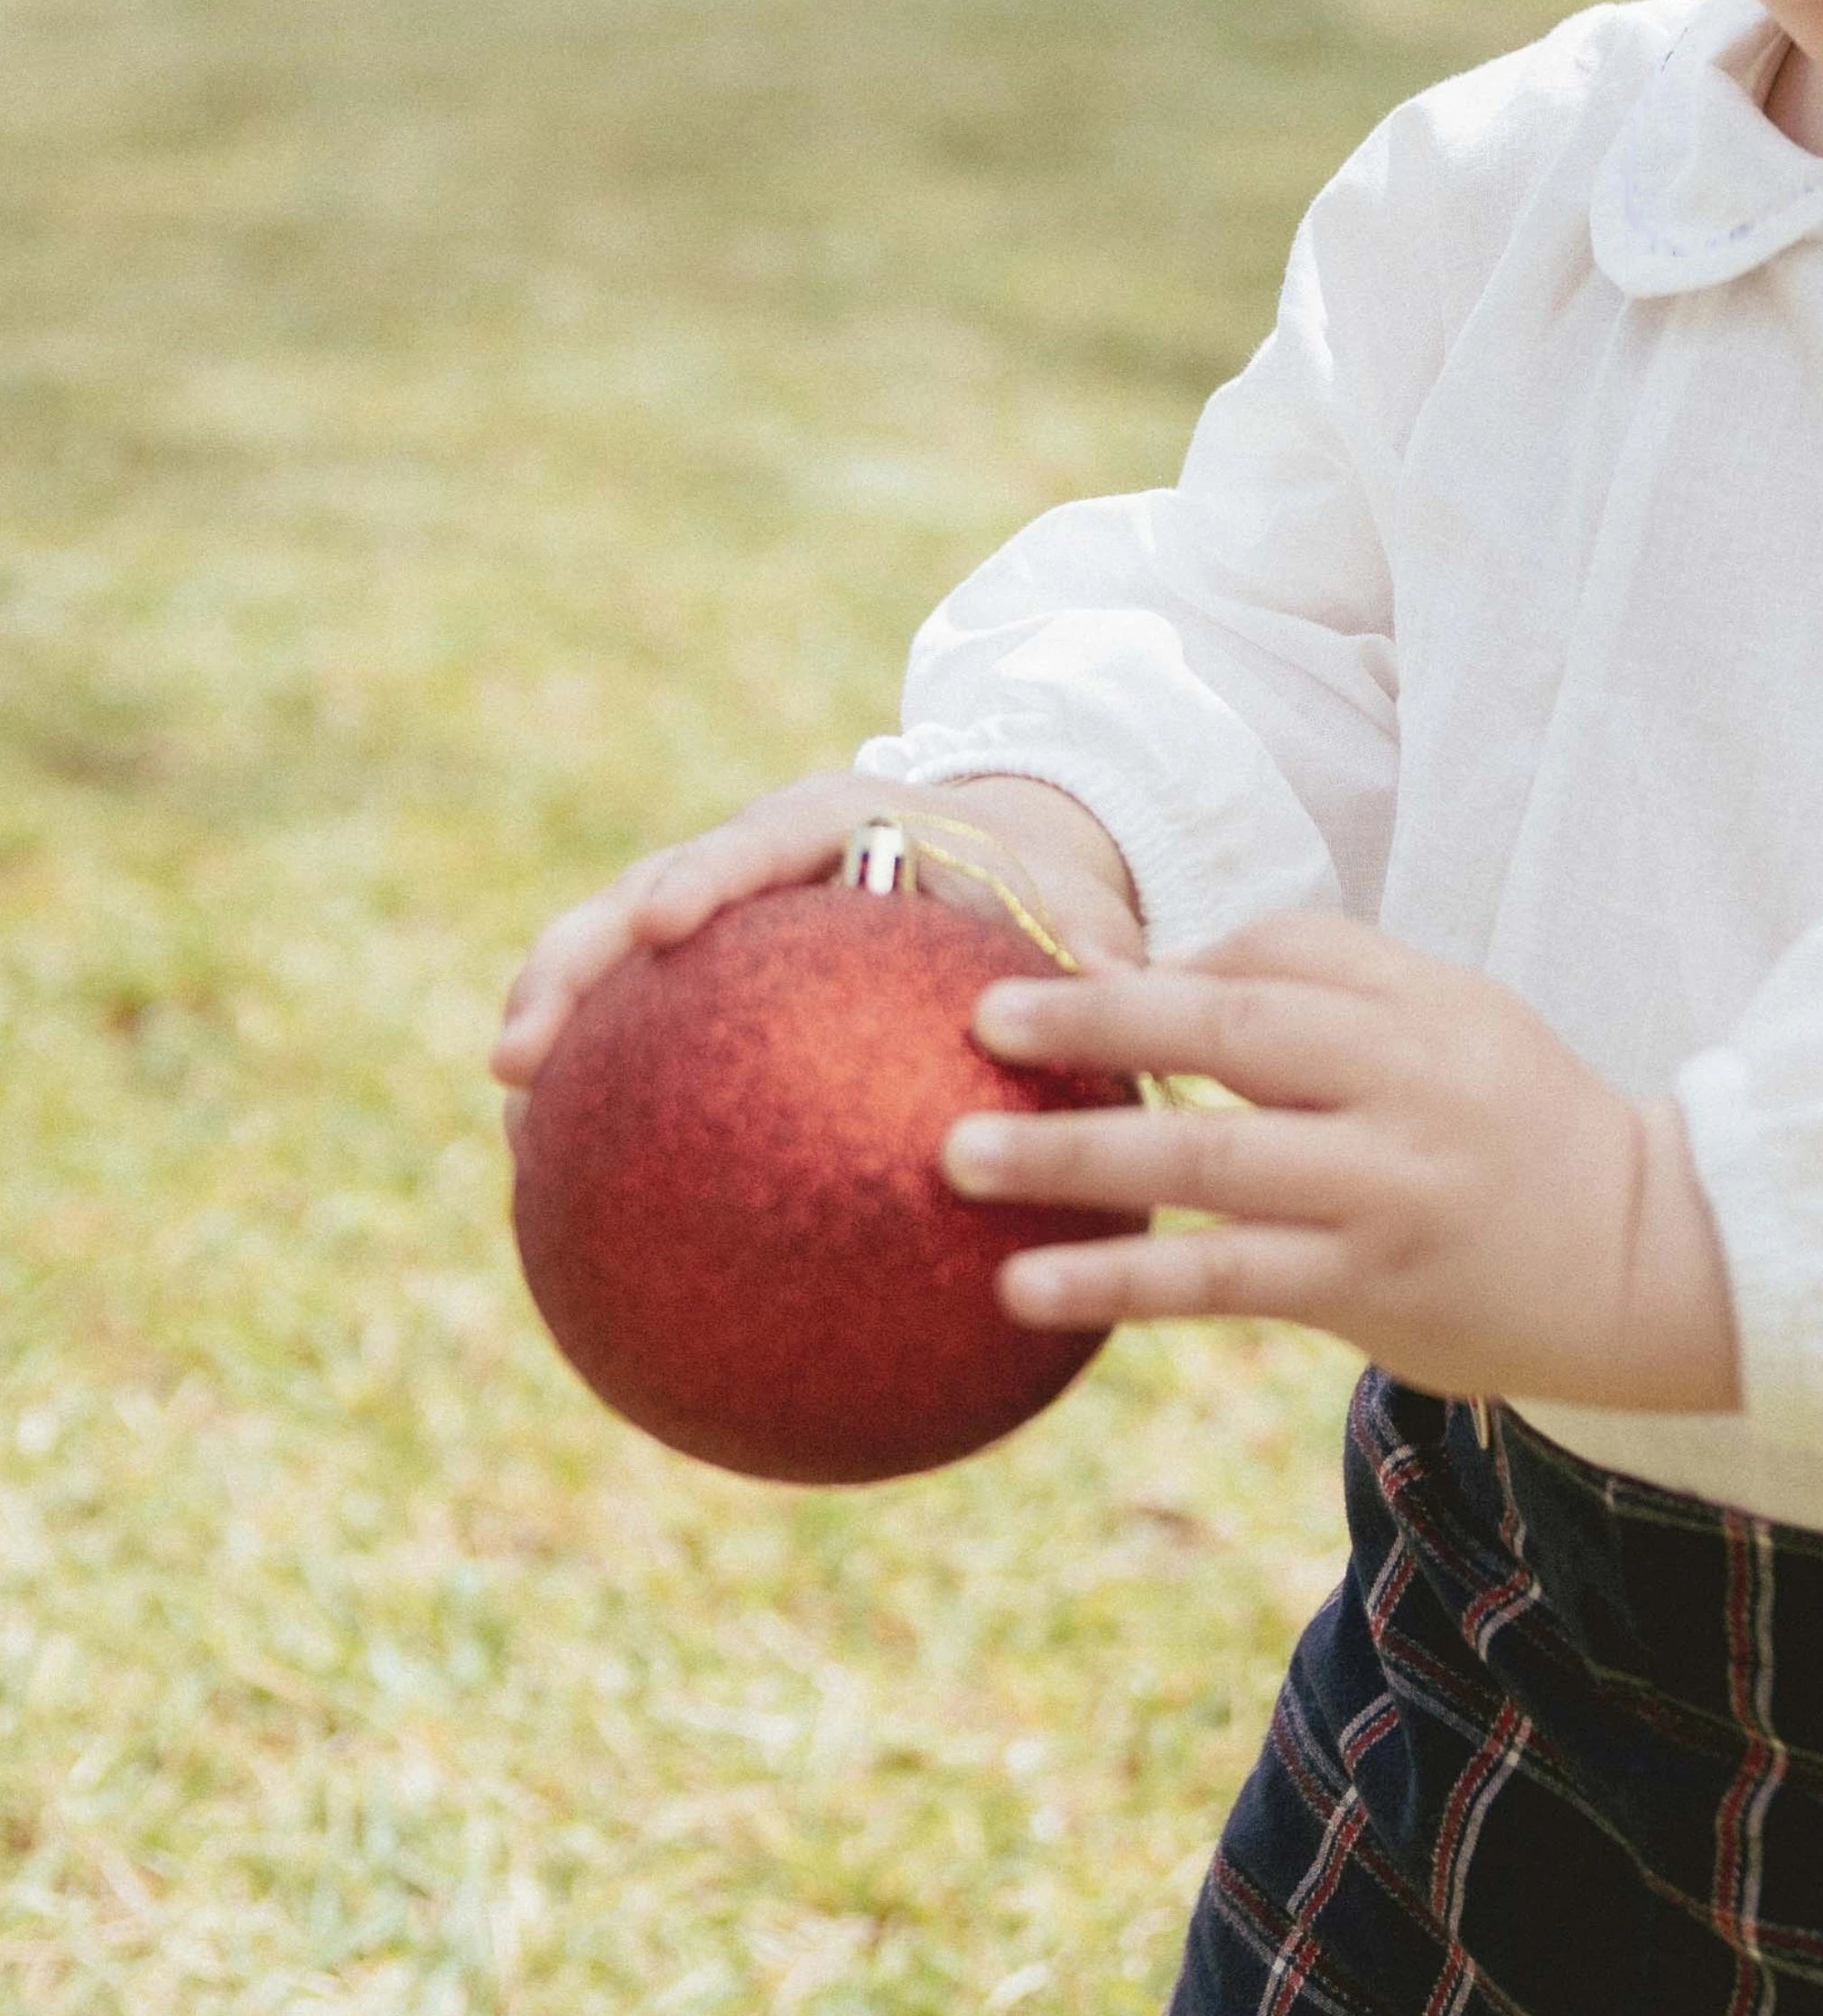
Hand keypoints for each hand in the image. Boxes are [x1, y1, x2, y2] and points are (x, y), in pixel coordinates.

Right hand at [492, 766, 1144, 1132]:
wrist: (1003, 863)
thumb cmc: (1038, 884)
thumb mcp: (1074, 906)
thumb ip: (1092, 951)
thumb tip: (1119, 1002)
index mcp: (832, 823)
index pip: (751, 842)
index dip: (701, 878)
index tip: (662, 924)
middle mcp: (749, 865)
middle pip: (634, 905)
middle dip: (569, 971)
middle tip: (519, 1056)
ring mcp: (714, 925)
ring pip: (607, 968)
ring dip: (550, 1033)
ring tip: (510, 1121)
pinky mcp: (706, 985)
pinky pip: (642, 1036)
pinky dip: (600, 1095)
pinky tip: (568, 1191)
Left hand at [941, 914, 1740, 1418]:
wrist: (1650, 1261)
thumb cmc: (1523, 1132)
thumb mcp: (1456, 1025)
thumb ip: (1331, 994)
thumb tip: (1159, 978)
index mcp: (1420, 1005)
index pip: (1273, 957)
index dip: (1159, 970)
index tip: (1051, 977)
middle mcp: (1403, 1086)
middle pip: (1229, 1033)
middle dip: (1095, 1021)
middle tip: (978, 1020)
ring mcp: (1385, 1190)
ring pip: (1209, 1161)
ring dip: (1073, 1157)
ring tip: (960, 1156)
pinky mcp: (1369, 1290)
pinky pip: (1223, 1279)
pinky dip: (1120, 1280)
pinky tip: (1026, 1287)